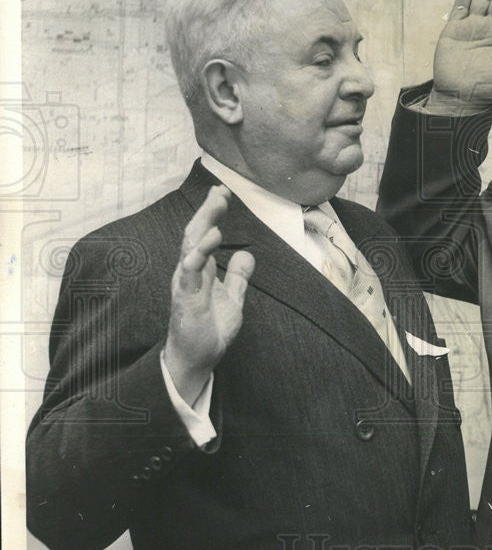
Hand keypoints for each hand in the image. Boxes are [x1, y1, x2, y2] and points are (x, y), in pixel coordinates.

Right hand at [164, 185, 254, 403]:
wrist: (198, 359)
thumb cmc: (210, 330)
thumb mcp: (233, 299)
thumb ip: (238, 277)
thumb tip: (247, 254)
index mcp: (201, 270)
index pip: (205, 234)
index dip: (213, 214)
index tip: (224, 193)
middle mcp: (190, 272)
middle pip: (196, 233)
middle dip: (208, 211)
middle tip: (220, 190)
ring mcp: (186, 283)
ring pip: (191, 246)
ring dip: (204, 223)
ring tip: (217, 204)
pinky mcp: (186, 298)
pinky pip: (190, 270)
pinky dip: (199, 251)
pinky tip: (211, 236)